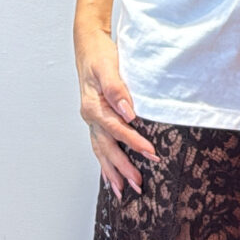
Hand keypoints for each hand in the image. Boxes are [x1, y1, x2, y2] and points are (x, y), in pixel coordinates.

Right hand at [74, 22, 156, 199]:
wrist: (88, 47)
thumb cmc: (100, 55)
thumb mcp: (108, 67)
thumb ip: (117, 89)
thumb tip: (129, 112)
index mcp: (93, 107)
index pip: (116, 129)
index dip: (133, 143)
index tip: (150, 153)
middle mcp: (91, 117)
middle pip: (107, 148)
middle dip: (123, 169)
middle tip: (138, 186)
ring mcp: (92, 121)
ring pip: (101, 152)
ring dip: (112, 173)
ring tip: (122, 192)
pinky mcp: (97, 121)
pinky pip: (99, 147)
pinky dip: (105, 164)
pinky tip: (111, 177)